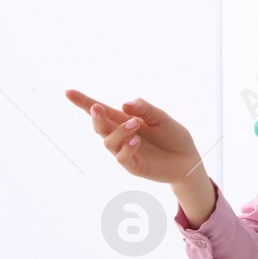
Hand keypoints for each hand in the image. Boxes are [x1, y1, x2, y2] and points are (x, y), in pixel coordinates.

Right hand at [64, 90, 206, 187]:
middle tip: (97, 108)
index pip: (102, 111)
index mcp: (126, 120)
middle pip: (100, 126)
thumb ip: (145, 110)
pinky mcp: (133, 166)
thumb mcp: (162, 118)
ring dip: (119, 131)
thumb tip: (124, 103)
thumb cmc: (174, 136)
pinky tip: (136, 140)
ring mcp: (125, 151)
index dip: (84, 102)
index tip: (68, 92)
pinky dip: (127, 148)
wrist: (189, 159)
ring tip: (134, 124)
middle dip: (95, 116)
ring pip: (109, 142)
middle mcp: (122, 135)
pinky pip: (122, 158)